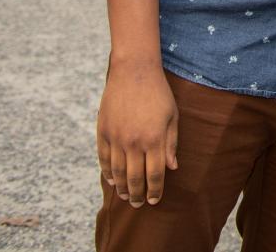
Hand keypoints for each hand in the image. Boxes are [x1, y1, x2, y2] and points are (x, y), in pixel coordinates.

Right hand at [96, 60, 178, 207]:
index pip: (155, 174)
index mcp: (155, 139)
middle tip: (139, 204)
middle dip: (138, 194)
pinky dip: (107, 172)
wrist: (134, 72)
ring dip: (122, 187)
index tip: (155, 200)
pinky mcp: (103, 132)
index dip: (155, 190)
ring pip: (118, 172)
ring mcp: (116, 138)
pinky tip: (112, 181)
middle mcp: (134, 142)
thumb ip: (171, 143)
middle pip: (135, 178)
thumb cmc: (158, 93)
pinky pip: (104, 159)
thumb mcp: (173, 116)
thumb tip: (172, 168)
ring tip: (126, 196)